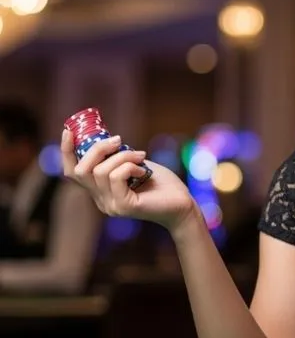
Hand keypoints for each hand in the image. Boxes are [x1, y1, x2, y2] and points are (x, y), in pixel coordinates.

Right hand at [61, 129, 196, 231]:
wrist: (183, 206)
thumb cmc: (163, 185)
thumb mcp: (136, 165)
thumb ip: (119, 157)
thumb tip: (109, 139)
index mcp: (100, 191)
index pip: (72, 173)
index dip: (66, 151)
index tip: (68, 131)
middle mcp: (101, 201)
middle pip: (80, 170)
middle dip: (98, 149)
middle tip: (120, 140)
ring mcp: (110, 205)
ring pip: (101, 171)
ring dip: (123, 156)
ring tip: (141, 157)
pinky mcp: (123, 206)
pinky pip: (116, 177)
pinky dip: (130, 166)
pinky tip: (144, 171)